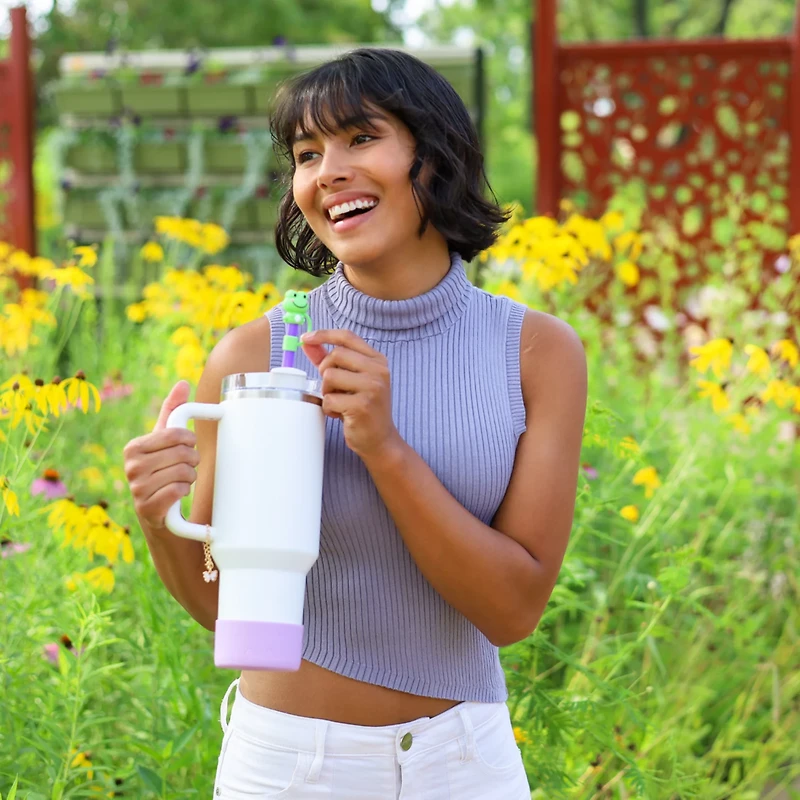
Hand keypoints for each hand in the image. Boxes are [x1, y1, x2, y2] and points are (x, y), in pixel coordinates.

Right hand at [123, 380, 199, 530]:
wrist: (156, 510)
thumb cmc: (161, 468)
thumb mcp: (164, 439)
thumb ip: (172, 410)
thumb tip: (182, 383)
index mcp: (134, 447)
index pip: (176, 434)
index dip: (189, 440)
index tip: (188, 445)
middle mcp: (131, 467)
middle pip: (183, 454)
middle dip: (192, 460)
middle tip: (185, 466)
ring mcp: (137, 489)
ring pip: (184, 473)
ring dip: (190, 477)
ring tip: (180, 480)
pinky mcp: (147, 508)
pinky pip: (179, 491)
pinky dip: (185, 491)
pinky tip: (176, 493)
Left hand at [301, 329, 403, 464]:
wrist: (380, 440)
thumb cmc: (363, 408)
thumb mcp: (350, 380)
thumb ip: (330, 360)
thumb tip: (307, 342)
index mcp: (377, 360)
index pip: (347, 337)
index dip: (324, 334)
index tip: (306, 338)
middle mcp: (378, 371)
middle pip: (336, 355)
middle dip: (325, 371)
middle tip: (332, 388)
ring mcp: (372, 388)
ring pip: (330, 375)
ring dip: (327, 391)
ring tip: (338, 402)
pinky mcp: (362, 406)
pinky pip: (330, 399)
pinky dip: (329, 408)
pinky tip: (340, 414)